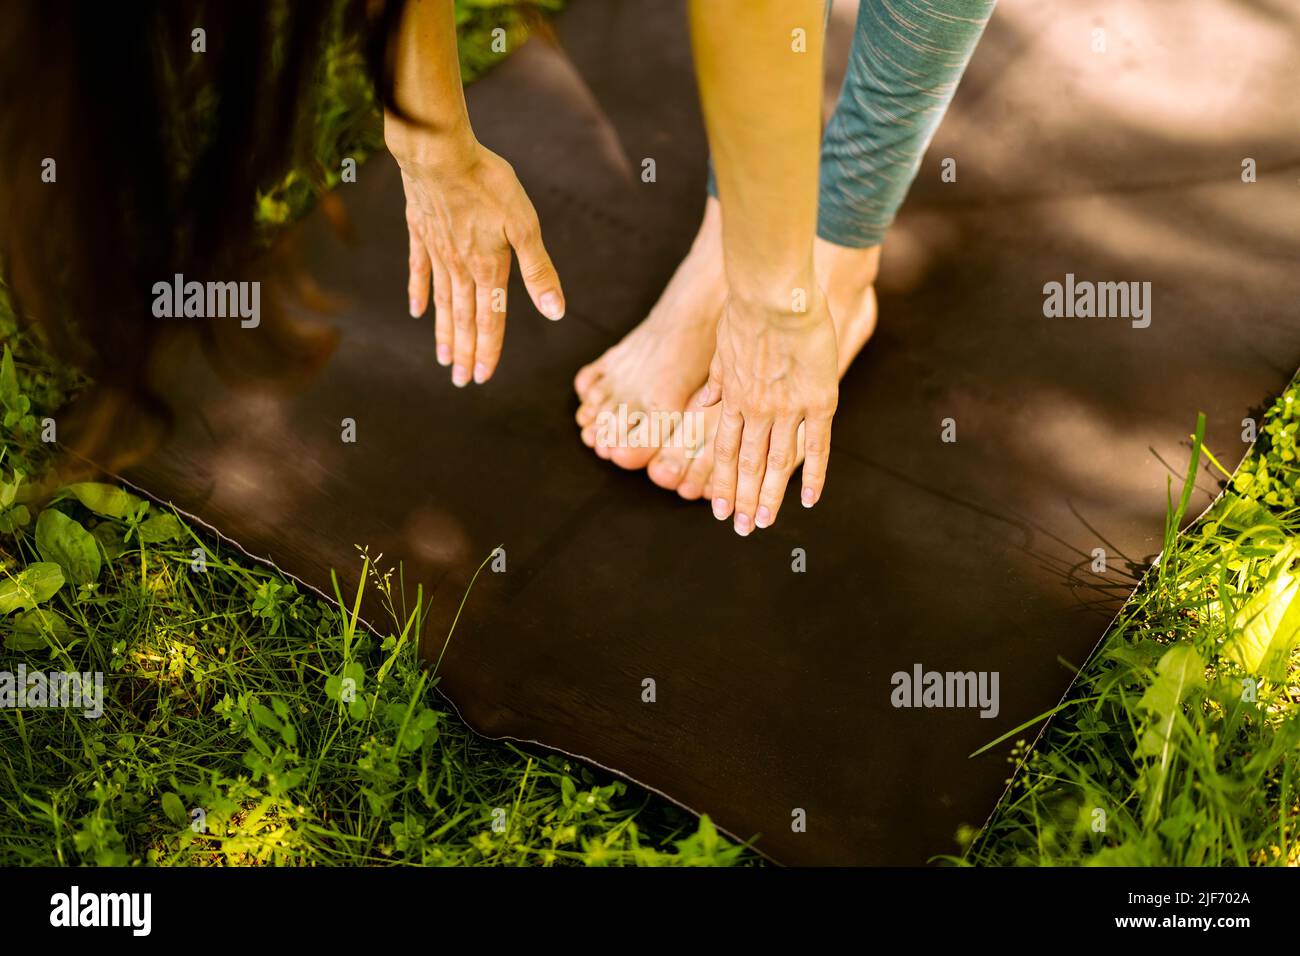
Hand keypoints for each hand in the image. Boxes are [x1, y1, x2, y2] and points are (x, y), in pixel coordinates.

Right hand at [391, 134, 564, 385]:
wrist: (439, 152)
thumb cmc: (487, 184)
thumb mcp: (524, 226)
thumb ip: (538, 271)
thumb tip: (555, 312)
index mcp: (489, 268)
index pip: (490, 319)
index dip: (489, 350)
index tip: (482, 377)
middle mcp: (461, 267)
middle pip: (464, 319)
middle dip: (465, 352)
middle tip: (461, 381)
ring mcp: (438, 251)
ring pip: (442, 302)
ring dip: (444, 332)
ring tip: (443, 358)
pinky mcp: (421, 232)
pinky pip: (420, 270)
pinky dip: (419, 293)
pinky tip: (417, 311)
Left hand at [701, 286, 837, 533]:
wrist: (772, 296)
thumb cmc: (746, 311)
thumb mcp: (721, 349)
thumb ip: (714, 383)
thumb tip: (699, 407)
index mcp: (734, 399)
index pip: (724, 451)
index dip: (722, 483)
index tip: (718, 509)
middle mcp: (757, 410)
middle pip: (748, 465)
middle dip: (742, 500)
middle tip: (742, 529)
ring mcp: (788, 408)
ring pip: (777, 463)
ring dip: (769, 497)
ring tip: (764, 523)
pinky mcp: (819, 401)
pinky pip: (817, 446)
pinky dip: (814, 475)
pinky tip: (810, 500)